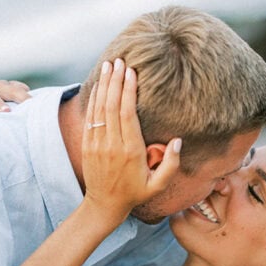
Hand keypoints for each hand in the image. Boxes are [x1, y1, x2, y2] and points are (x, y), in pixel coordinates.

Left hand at [81, 60, 180, 221]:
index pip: (128, 114)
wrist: (103, 205)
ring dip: (104, 85)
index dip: (128, 91)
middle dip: (115, 81)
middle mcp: (112, 145)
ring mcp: (97, 144)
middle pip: (112, 106)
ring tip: (108, 65)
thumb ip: (171, 165)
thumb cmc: (134, 193)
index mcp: (131, 151)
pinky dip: (94, 99)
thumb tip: (178, 141)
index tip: (131, 72)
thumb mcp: (157, 185)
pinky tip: (99, 85)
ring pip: (100, 108)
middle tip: (120, 60)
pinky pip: (90, 117)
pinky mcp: (88, 145)